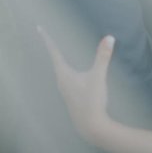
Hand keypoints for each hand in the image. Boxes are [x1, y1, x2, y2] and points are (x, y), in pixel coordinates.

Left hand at [38, 26, 114, 143]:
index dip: (47, 39)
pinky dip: (65, 66)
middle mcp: (61, 80)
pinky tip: (69, 70)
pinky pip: (65, 74)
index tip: (39, 28)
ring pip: (59, 68)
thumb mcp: (98, 76)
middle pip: (54, 58)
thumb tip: (109, 37)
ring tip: (55, 49)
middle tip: (46, 35)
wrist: (91, 126)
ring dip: (58, 57)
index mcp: (64, 74)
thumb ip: (103, 56)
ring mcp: (65, 88)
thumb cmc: (92, 101)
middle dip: (51, 46)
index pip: (54, 52)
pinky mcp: (71, 93)